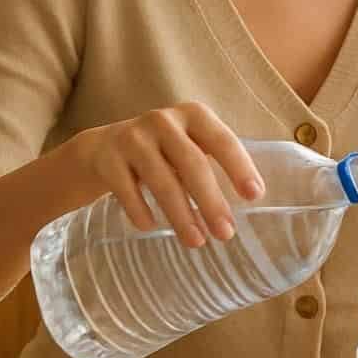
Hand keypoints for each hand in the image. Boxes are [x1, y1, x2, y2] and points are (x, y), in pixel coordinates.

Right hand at [68, 102, 262, 248]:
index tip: (255, 196)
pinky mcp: (106, 158)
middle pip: (193, 164)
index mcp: (194, 115)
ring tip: (196, 242)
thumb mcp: (189, 145)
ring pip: (162, 181)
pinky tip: (151, 228)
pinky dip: (141, 211)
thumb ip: (215, 162)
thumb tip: (252, 204)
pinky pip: (127, 190)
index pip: (223, 141)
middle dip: (212, 202)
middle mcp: (164, 120)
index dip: (240, 167)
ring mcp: (132, 137)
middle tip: (226, 234)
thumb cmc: (163, 152)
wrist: (102, 149)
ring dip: (182, 215)